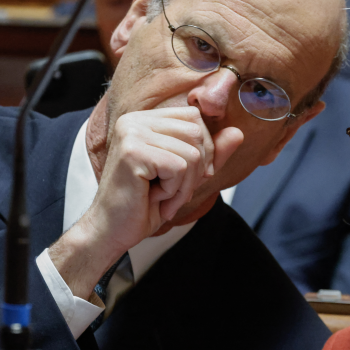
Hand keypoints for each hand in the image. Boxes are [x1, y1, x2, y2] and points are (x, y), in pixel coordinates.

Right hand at [49, 107, 241, 298]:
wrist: (112, 231)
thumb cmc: (145, 203)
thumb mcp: (187, 176)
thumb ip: (212, 154)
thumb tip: (238, 133)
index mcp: (145, 119)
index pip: (195, 118)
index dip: (201, 150)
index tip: (182, 176)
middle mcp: (135, 120)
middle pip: (197, 134)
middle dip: (195, 170)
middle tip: (171, 190)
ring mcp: (132, 133)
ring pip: (192, 153)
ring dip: (184, 185)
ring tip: (162, 196)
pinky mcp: (133, 152)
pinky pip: (180, 168)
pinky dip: (174, 191)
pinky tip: (154, 198)